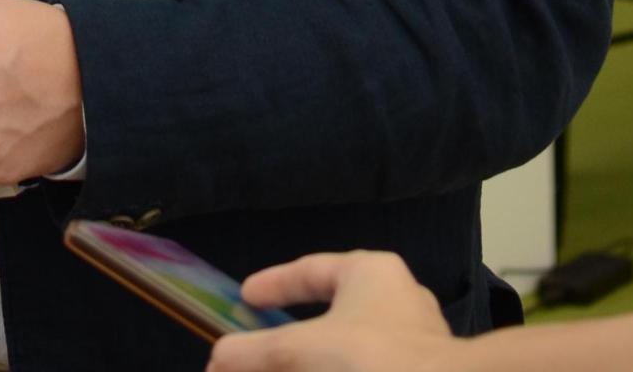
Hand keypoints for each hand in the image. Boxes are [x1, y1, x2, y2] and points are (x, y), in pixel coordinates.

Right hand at [209, 252, 461, 371]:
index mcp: (370, 273)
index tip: (244, 300)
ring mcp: (416, 342)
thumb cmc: (373, 361)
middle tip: (262, 350)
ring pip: (353, 348)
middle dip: (294, 337)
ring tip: (290, 371)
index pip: (311, 270)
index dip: (273, 285)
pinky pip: (373, 366)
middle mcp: (398, 299)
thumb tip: (216, 360)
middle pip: (331, 313)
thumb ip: (254, 353)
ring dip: (318, 362)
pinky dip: (343, 371)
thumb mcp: (300, 351)